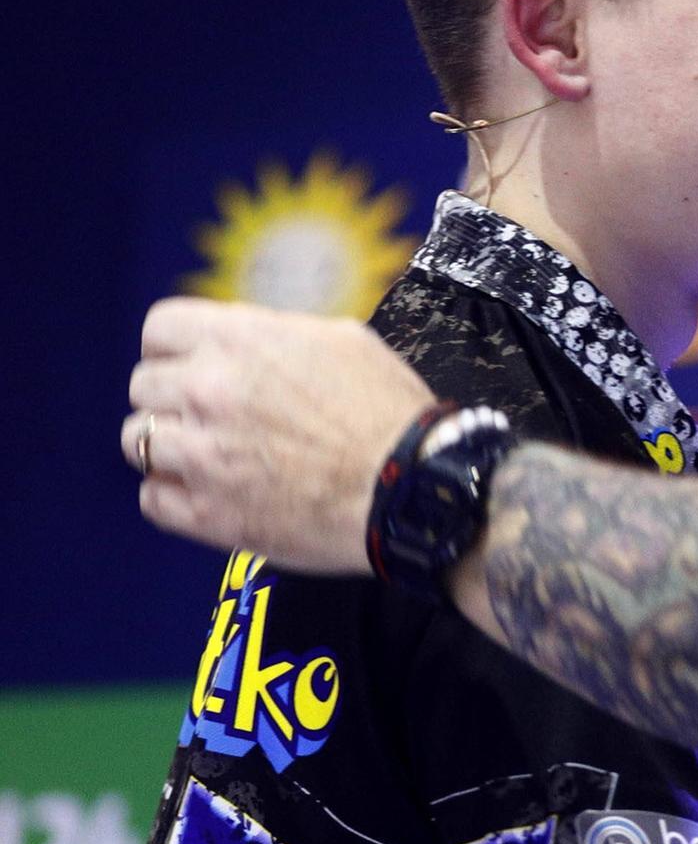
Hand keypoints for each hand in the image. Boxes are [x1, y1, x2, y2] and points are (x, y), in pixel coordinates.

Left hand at [124, 297, 433, 574]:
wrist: (414, 490)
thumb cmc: (391, 416)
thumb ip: (278, 334)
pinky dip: (175, 497)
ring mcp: (201, 455)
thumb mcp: (345, 341)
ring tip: (210, 457)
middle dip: (175, 399)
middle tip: (214, 417)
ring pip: (137, 441)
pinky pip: (152, 499)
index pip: (160, 329)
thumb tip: (249, 339)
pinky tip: (213, 493)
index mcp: (242, 343)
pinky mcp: (205, 513)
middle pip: (144, 386)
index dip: (177, 347)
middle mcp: (208, 392)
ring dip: (170, 447)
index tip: (194, 364)